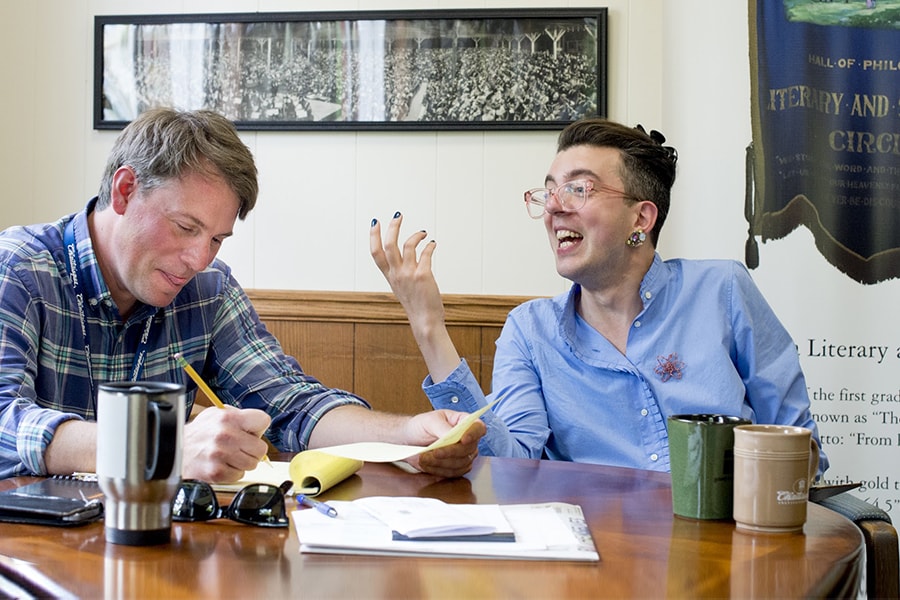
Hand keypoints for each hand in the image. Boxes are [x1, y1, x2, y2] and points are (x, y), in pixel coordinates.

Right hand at [182, 406, 270, 482]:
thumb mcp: (215, 414)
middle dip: (252, 449)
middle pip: (261, 448)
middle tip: (239, 448)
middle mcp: (226, 435)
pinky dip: (232, 473)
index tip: (251, 432)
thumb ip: (237, 416)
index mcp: (228, 417)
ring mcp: (221, 454)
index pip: (263, 420)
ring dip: (243, 462)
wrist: (173, 451)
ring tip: (229, 457)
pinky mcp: (216, 472)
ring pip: (252, 464)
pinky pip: (239, 475)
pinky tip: (221, 465)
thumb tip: (257, 427)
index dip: (258, 428)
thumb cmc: (197, 434)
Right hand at [369, 213, 444, 330]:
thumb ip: (401, 272)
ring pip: (408, 245)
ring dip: (416, 235)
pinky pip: (426, 253)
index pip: (375, 253)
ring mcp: (409, 274)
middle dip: (393, 227)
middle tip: (398, 215)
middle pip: (389, 244)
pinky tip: (432, 244)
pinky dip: (430, 246)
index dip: (373, 236)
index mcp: (390, 276)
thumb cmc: (416, 305)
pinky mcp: (423, 275)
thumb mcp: (403, 287)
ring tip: (423, 233)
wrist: (425, 322)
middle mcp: (397, 274)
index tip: (375, 222)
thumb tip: (410, 254)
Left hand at [403, 410, 486, 477]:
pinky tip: (427, 464)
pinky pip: (453, 473)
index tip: (462, 440)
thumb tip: (453, 436)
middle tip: (434, 452)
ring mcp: (463, 455)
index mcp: (464, 422)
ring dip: (442, 462)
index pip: (478, 428)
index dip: (473, 434)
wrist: (409, 440)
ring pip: (461, 463)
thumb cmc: (421, 426)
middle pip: (469, 449)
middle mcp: (467, 439)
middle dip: (450, 452)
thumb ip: (442, 427)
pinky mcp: (456, 468)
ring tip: (425, 458)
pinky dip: (439, 470)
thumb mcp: (429, 421)